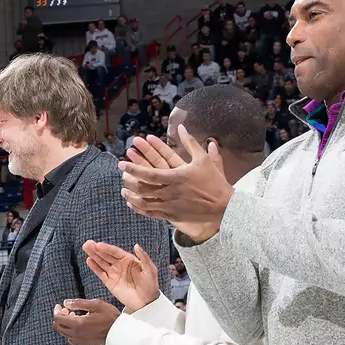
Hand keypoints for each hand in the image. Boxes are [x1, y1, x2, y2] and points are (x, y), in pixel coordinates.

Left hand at [52, 299, 120, 344]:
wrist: (119, 332)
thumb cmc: (110, 316)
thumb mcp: (96, 304)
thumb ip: (78, 303)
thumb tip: (65, 303)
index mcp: (78, 324)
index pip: (58, 318)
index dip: (56, 311)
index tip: (59, 306)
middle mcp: (76, 334)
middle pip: (58, 326)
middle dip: (59, 317)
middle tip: (66, 310)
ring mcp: (79, 341)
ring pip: (63, 333)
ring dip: (64, 324)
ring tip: (74, 316)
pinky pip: (71, 339)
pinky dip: (70, 331)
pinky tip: (78, 326)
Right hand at [83, 241, 161, 311]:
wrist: (146, 302)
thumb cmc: (150, 285)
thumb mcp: (150, 270)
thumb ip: (143, 257)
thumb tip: (136, 245)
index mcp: (129, 260)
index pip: (115, 252)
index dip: (107, 248)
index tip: (98, 244)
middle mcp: (120, 265)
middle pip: (106, 255)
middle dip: (97, 249)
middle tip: (87, 243)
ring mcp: (114, 273)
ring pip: (101, 262)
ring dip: (93, 255)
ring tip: (86, 248)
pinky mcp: (109, 283)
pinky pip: (100, 273)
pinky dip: (94, 267)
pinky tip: (89, 260)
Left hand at [118, 133, 232, 241]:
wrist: (223, 207)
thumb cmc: (214, 182)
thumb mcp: (203, 159)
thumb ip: (190, 142)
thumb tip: (181, 127)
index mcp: (177, 177)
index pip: (148, 173)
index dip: (133, 169)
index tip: (122, 164)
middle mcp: (171, 192)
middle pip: (143, 188)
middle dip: (129, 181)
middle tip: (121, 175)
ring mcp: (170, 206)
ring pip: (144, 203)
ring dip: (131, 196)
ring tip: (123, 191)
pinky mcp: (172, 216)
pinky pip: (151, 213)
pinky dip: (139, 209)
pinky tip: (133, 204)